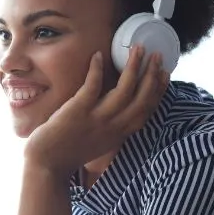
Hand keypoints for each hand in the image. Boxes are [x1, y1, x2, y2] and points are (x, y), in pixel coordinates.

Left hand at [23, 46, 169, 180]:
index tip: (166, 74)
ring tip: (137, 48)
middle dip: (152, 74)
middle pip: (141, 97)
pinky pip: (92, 86)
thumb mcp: (99, 143)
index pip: (146, 109)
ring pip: (123, 90)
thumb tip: (115, 111)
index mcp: (119, 134)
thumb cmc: (69, 154)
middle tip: (157, 54)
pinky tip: (98, 55)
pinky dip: (97, 70)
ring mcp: (96, 119)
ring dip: (133, 67)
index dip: (159, 91)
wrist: (47, 166)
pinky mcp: (78, 111)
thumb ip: (110, 128)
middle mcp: (113, 127)